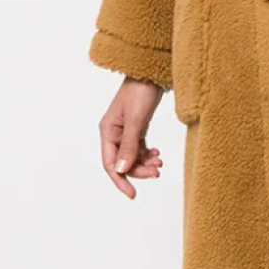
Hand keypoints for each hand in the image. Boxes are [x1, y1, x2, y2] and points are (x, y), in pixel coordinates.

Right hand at [100, 78, 164, 197]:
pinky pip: (139, 148)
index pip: (110, 164)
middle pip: (124, 162)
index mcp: (108, 132)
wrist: (151, 74)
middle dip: (139, 170)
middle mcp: (113, 133)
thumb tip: (123, 170)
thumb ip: (130, 146)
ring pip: (133, 157)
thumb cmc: (140, 93)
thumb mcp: (137, 121)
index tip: (132, 194)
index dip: (121, 181)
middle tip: (157, 173)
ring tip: (160, 163)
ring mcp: (125, 131)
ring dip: (145, 163)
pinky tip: (157, 155)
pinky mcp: (136, 128)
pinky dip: (148, 154)